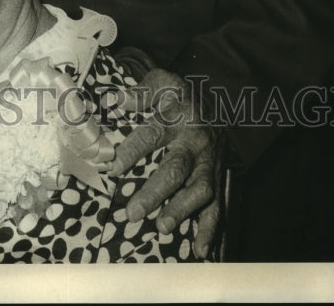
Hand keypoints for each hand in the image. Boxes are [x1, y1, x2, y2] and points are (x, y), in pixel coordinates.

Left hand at [109, 68, 223, 259]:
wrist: (220, 105)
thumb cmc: (181, 97)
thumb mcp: (163, 83)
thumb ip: (140, 92)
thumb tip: (113, 100)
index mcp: (179, 116)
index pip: (153, 133)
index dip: (133, 150)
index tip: (112, 167)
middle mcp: (195, 142)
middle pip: (176, 168)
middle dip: (156, 192)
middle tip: (133, 211)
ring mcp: (209, 163)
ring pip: (199, 189)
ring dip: (182, 210)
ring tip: (162, 227)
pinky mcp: (217, 179)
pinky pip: (217, 205)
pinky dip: (210, 228)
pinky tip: (199, 249)